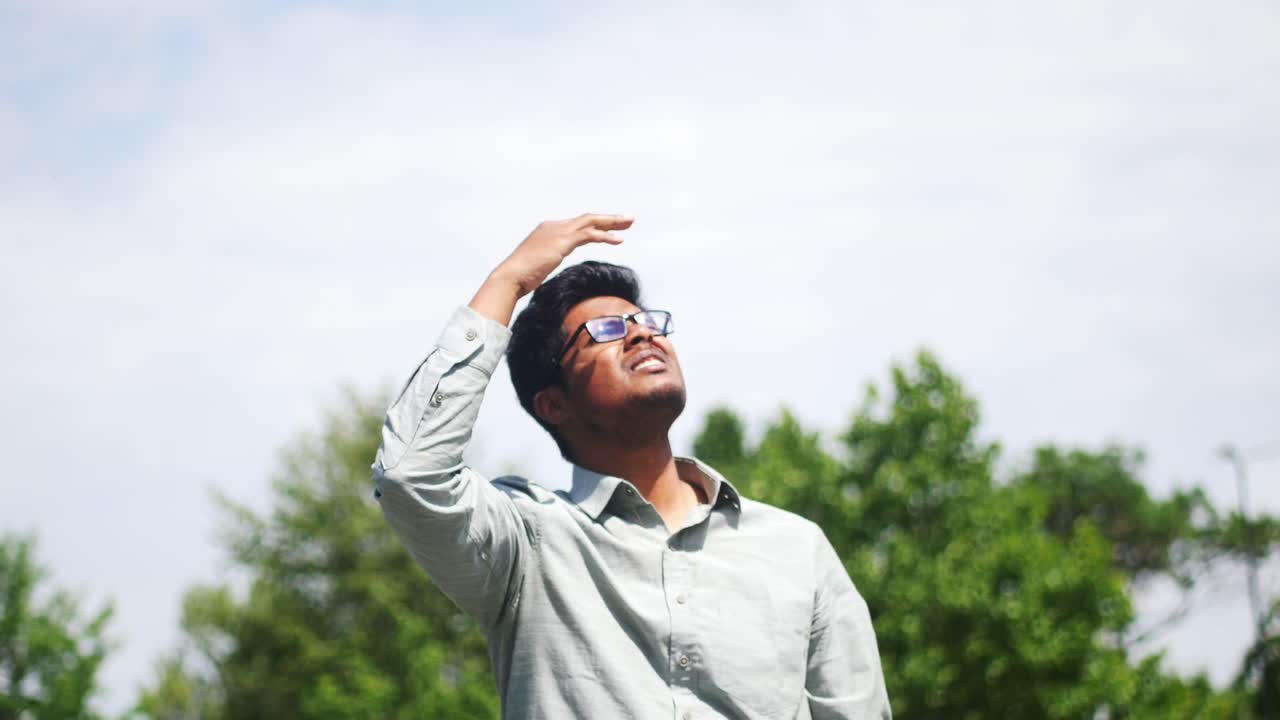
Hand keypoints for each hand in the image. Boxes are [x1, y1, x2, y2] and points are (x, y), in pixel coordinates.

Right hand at [469, 214, 633, 324]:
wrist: (511, 277)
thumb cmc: (520, 277)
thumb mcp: (537, 265)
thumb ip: (546, 261)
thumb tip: (548, 267)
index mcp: (547, 230)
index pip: (576, 224)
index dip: (595, 225)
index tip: (609, 228)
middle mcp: (553, 226)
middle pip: (587, 218)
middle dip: (609, 218)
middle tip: (628, 219)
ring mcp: (558, 231)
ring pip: (591, 221)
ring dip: (612, 222)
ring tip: (630, 223)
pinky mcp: (562, 241)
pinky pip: (589, 234)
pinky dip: (605, 236)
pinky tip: (619, 240)